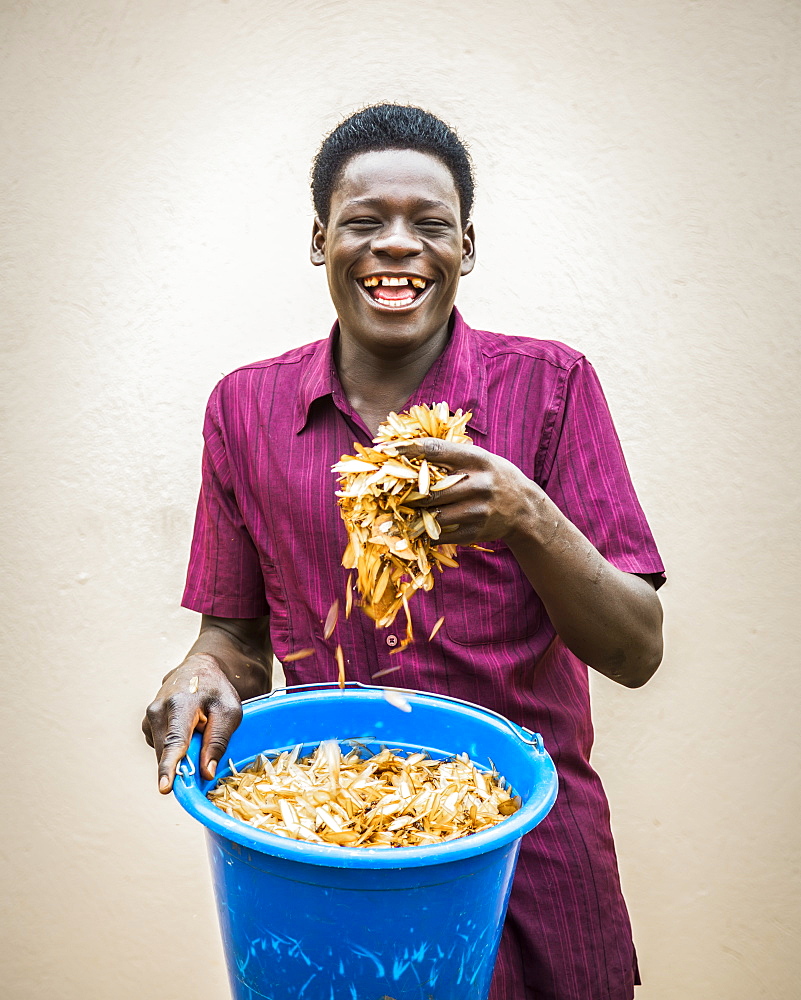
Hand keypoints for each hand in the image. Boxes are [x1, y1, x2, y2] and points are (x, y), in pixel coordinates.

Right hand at [142, 653, 242, 793]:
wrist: (199, 668)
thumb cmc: (217, 690)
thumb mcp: (229, 712)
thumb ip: (217, 742)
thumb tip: (205, 773)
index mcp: (180, 704)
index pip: (175, 740)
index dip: (170, 766)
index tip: (165, 787)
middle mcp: (158, 709)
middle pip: (167, 751)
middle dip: (181, 764)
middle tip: (203, 756)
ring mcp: (149, 716)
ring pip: (163, 751)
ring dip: (180, 751)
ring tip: (198, 729)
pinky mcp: (147, 723)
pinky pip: (161, 746)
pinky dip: (174, 745)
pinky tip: (187, 729)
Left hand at [396, 438, 542, 545]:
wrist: (525, 509)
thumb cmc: (493, 477)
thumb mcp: (479, 458)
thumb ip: (450, 455)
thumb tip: (408, 447)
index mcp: (476, 459)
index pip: (435, 450)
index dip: (408, 449)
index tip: (386, 450)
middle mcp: (478, 483)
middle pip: (430, 489)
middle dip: (408, 492)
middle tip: (389, 491)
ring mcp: (478, 510)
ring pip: (434, 515)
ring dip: (415, 515)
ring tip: (403, 512)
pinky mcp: (476, 531)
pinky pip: (441, 534)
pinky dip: (427, 532)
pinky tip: (420, 528)